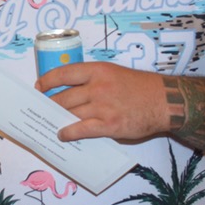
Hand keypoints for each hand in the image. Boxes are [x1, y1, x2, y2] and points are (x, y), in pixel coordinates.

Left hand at [44, 61, 168, 142]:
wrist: (165, 102)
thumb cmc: (140, 88)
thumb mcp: (114, 74)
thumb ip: (93, 81)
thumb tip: (70, 93)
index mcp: (98, 70)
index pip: (63, 73)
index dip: (47, 81)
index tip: (40, 87)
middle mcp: (97, 87)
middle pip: (63, 97)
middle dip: (49, 104)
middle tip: (42, 109)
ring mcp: (102, 106)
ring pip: (69, 113)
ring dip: (56, 119)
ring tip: (49, 122)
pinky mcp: (109, 125)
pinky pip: (80, 129)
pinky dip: (67, 132)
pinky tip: (62, 134)